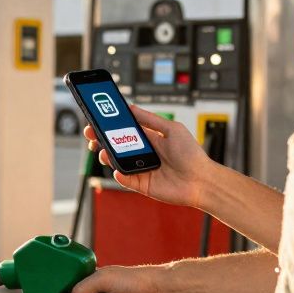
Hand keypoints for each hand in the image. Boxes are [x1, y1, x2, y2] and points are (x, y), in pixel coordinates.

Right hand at [85, 105, 212, 209]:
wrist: (202, 181)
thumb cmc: (191, 154)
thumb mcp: (171, 129)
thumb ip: (150, 119)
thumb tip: (131, 108)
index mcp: (148, 139)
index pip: (124, 130)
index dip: (109, 125)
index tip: (97, 118)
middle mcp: (142, 154)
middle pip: (115, 146)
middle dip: (100, 139)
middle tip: (91, 134)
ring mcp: (140, 169)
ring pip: (116, 162)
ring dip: (106, 155)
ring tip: (104, 151)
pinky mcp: (141, 185)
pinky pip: (125, 179)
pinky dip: (119, 174)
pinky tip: (117, 169)